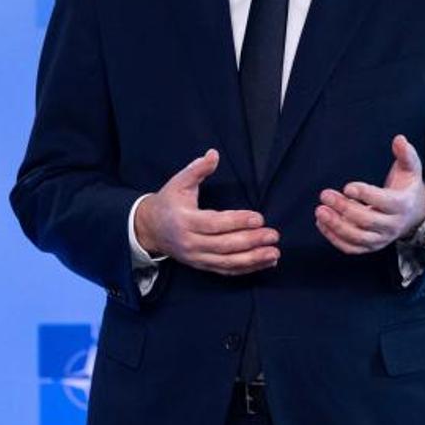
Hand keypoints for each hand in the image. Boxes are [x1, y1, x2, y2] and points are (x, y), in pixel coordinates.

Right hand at [134, 149, 279, 275]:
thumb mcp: (178, 182)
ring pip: (227, 262)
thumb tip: (214, 154)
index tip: (259, 218)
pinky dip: (246, 268)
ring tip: (274, 252)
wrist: (150, 228)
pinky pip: (225, 270)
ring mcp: (195, 257)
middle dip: (251, 241)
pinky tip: (265, 262)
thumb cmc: (169, 202)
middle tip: (273, 235)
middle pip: (224, 245)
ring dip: (252, 259)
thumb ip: (197, 169)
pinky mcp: (201, 265)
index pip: (214, 224)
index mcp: (185, 220)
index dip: (237, 221)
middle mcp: (190, 242)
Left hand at [315, 135, 424, 254]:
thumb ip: (405, 153)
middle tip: (325, 195)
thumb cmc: (406, 186)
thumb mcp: (410, 168)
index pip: (384, 202)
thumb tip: (399, 139)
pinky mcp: (371, 247)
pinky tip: (321, 223)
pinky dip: (335, 238)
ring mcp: (382, 239)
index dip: (365, 195)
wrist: (414, 214)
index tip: (347, 186)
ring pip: (358, 237)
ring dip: (336, 226)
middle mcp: (393, 225)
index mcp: (402, 205)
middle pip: (367, 221)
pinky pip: (351, 248)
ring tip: (319, 211)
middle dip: (344, 208)